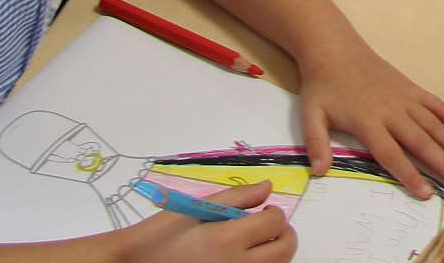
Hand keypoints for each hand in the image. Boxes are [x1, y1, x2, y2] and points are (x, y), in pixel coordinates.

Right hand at [121, 181, 295, 261]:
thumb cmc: (159, 237)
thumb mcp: (194, 210)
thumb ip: (236, 198)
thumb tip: (268, 187)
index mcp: (226, 240)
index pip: (275, 223)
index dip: (274, 213)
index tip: (263, 211)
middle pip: (284, 249)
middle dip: (283, 233)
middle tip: (266, 226)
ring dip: (273, 253)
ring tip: (253, 244)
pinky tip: (241, 259)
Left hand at [296, 37, 443, 199]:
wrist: (335, 48)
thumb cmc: (323, 85)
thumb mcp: (311, 115)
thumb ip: (316, 143)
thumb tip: (319, 172)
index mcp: (368, 121)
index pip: (392, 153)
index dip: (409, 174)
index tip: (426, 194)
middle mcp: (392, 111)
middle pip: (422, 142)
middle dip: (443, 164)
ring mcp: (406, 98)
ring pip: (435, 125)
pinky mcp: (413, 89)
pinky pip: (438, 106)